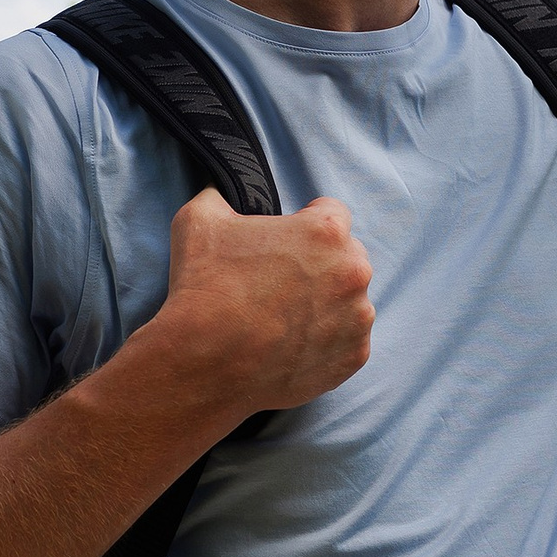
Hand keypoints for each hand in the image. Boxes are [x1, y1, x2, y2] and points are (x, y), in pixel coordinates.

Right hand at [154, 189, 373, 414]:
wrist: (203, 364)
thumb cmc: (204, 288)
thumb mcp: (198, 219)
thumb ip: (219, 195)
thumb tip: (220, 191)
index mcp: (326, 232)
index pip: (331, 212)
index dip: (306, 221)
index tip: (286, 240)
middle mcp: (354, 272)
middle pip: (347, 256)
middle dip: (321, 263)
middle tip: (281, 281)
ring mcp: (358, 319)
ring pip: (350, 300)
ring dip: (327, 302)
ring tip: (284, 316)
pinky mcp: (354, 357)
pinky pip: (347, 339)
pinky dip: (327, 340)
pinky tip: (292, 342)